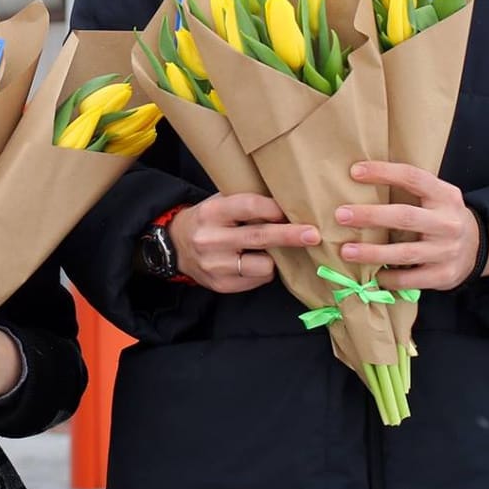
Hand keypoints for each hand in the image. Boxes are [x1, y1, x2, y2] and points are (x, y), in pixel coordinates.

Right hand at [170, 192, 321, 293]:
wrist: (174, 247)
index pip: (249, 206)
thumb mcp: (219, 203)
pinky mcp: (221, 285)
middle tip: (313, 235)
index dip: (274, 208)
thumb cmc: (207, 219)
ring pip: (263, 265)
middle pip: (260, 237)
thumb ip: (246, 202)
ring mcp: (216, 265)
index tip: (292, 211)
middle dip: (290, 235)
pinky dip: (262, 271)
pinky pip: (258, 280)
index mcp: (212, 212)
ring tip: (266, 250)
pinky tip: (253, 262)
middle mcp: (211, 239)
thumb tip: (288, 203)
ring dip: (274, 258)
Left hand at [334, 161, 488, 291]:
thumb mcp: (437, 197)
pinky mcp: (444, 275)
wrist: (478, 248)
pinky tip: (373, 274)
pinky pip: (410, 279)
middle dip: (370, 216)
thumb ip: (411, 190)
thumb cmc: (442, 217)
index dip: (384, 172)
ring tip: (346, 251)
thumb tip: (361, 178)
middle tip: (341, 215)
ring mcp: (447, 251)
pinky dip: (389, 277)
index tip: (354, 171)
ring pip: (405, 252)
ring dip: (372, 252)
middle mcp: (448, 222)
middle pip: (405, 217)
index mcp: (445, 196)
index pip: (413, 178)